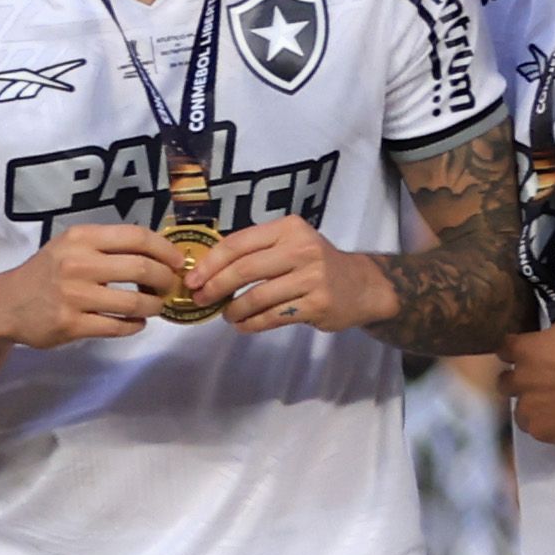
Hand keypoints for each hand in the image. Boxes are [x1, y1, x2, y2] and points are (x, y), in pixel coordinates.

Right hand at [0, 222, 187, 348]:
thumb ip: (107, 246)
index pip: (136, 237)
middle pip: (142, 269)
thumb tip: (159, 255)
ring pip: (134, 303)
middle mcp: (77, 263)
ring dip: (153, 306)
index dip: (165, 250)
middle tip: (169, 287)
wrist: (6, 305)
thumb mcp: (70, 247)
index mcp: (80, 238)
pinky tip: (134, 322)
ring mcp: (74, 296)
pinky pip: (118, 327)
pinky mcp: (71, 324)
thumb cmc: (45, 273)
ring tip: (153, 307)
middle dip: (165, 280)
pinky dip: (135, 326)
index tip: (178, 262)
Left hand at [177, 210, 395, 333]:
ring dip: (233, 310)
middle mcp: (302, 249)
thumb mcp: (289, 243)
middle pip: (244, 270)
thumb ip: (255, 251)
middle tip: (200, 299)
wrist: (363, 285)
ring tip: (227, 314)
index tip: (191, 279)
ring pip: (256, 297)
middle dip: (214, 287)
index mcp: (288, 229)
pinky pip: (272, 317)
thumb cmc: (315, 263)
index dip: (209, 263)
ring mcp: (312, 277)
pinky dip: (251, 324)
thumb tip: (204, 270)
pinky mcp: (318, 304)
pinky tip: (243, 325)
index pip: (238, 243)